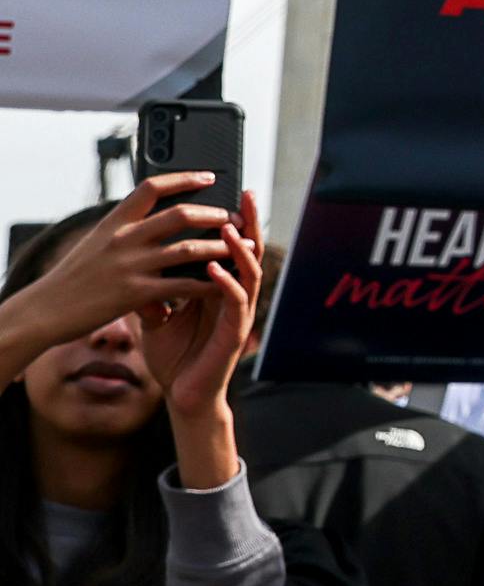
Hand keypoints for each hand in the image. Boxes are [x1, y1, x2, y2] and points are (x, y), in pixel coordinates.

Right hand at [0, 175, 243, 374]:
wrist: (45, 309)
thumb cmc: (73, 277)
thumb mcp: (95, 243)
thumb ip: (123, 230)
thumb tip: (151, 217)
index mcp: (114, 222)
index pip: (152, 188)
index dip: (185, 178)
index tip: (210, 176)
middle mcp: (123, 239)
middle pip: (180, 215)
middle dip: (214, 215)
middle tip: (235, 218)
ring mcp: (130, 266)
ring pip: (188, 249)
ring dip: (220, 247)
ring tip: (240, 247)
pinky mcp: (136, 293)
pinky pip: (183, 285)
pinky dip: (208, 283)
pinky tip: (223, 283)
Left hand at [142, 193, 261, 491]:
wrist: (181, 394)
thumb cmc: (174, 355)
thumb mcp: (156, 314)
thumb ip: (152, 289)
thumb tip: (134, 261)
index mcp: (215, 288)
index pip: (227, 246)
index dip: (230, 219)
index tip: (226, 191)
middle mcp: (232, 296)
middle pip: (246, 251)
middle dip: (248, 222)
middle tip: (245, 194)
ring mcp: (236, 314)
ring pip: (248, 272)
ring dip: (239, 249)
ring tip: (229, 227)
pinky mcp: (234, 333)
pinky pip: (235, 303)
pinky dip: (226, 284)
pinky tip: (214, 270)